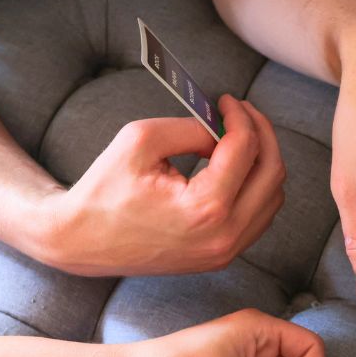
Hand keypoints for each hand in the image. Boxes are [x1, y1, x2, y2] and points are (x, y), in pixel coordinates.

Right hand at [41, 96, 285, 275]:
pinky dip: (256, 187)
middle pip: (272, 172)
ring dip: (262, 161)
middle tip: (243, 112)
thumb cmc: (104, 191)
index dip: (240, 116)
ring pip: (273, 196)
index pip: (245, 149)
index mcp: (206, 207)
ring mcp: (227, 250)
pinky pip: (259, 216)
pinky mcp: (223, 256)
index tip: (226, 100)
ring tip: (238, 137)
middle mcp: (225, 234)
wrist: (83, 242)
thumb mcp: (141, 141)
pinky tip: (236, 168)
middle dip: (261, 133)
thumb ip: (191, 128)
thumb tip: (223, 128)